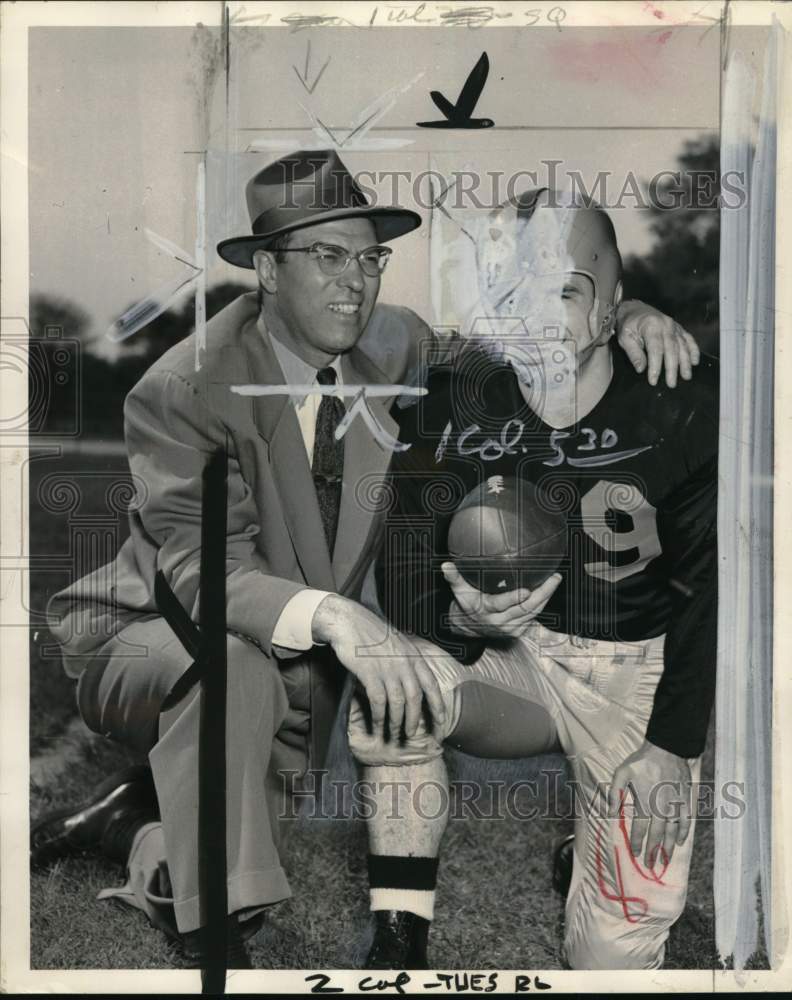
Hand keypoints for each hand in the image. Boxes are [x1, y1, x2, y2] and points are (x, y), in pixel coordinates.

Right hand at [312, 594, 446, 738]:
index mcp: (414, 656)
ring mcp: (388, 669)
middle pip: (415, 698)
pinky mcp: (370, 674)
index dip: (438, 705)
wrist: (350, 621)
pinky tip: (377, 725)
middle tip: (412, 735)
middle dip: (415, 719)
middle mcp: (404, 663)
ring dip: (397, 721)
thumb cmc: (372, 633)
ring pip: (398, 702)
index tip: (441, 722)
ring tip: (395, 734)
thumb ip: (407, 662)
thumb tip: (412, 683)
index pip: (431, 685)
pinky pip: (379, 701)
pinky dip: (379, 716)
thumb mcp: (398, 643)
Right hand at [441, 562, 560, 637]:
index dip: (514, 598)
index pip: (501, 605)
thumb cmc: (466, 604)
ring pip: (532, 613)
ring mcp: (510, 629)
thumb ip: (454, 577)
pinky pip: (533, 617)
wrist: (467, 629)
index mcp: (485, 611)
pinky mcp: (517, 632)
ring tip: (554, 580)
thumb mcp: (459, 591)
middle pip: (525, 609)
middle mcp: (499, 622)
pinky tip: (548, 591)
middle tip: (554, 577)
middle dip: (542, 593)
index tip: (527, 589)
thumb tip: (446, 564)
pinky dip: (541, 605)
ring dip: (546, 597)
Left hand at [609, 740, 692, 869]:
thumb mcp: (622, 773)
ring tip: (665, 859)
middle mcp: (662, 808)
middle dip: (653, 851)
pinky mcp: (686, 800)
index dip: (638, 843)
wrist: (666, 749)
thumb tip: (609, 813)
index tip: (636, 854)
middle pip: (657, 835)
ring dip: (669, 847)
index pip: (641, 829)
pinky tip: (680, 841)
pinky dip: (684, 832)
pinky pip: (686, 820)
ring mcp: (676, 805)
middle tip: (651, 865)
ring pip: (673, 831)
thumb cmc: (642, 761)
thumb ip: (614, 794)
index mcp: (645, 802)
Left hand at [615, 300, 700, 387]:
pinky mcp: (678, 328)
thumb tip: (641, 369)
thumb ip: (634, 354)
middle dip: (672, 368)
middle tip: (671, 383)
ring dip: (685, 362)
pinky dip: (693, 350)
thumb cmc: (628, 324)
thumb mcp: (625, 338)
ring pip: (682, 345)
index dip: (655, 366)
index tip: (654, 380)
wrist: (633, 309)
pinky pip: (688, 339)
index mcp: (651, 326)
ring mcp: (673, 326)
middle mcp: (665, 325)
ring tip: (686, 376)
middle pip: (671, 349)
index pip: (655, 350)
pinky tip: (694, 361)